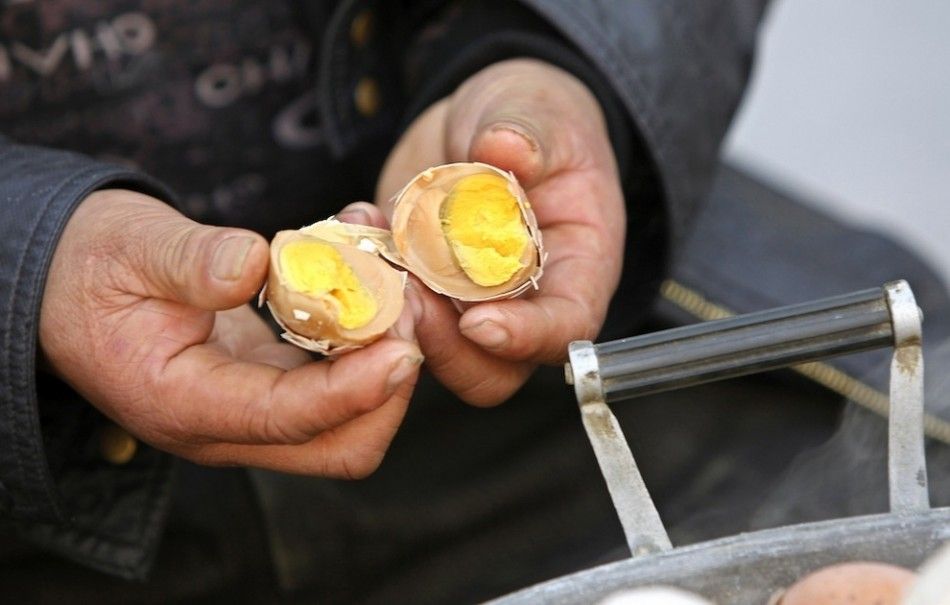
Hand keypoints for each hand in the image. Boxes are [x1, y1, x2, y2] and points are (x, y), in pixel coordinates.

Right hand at [39, 189, 421, 477]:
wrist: (69, 284)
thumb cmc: (92, 265)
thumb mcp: (129, 248)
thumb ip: (191, 261)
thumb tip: (257, 265)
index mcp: (182, 404)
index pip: (285, 420)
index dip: (352, 390)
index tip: (401, 348)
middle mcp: (224, 427)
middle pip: (337, 447)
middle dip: (388, 390)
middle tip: (405, 309)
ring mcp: (250, 413)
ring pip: (348, 424)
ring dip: (386, 364)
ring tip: (397, 287)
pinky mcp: (268, 387)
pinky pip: (337, 387)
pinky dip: (367, 347)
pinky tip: (372, 287)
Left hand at [370, 58, 625, 405]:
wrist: (487, 119)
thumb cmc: (536, 119)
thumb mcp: (543, 113)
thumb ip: (531, 134)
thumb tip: (508, 148)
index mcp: (577, 270)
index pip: (563, 329)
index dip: (524, 338)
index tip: (477, 320)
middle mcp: (523, 303)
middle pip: (491, 367)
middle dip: (443, 342)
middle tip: (408, 288)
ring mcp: (466, 303)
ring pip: (431, 350)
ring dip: (395, 316)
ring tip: (373, 248)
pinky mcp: (420, 289)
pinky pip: (390, 309)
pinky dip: (366, 277)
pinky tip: (358, 218)